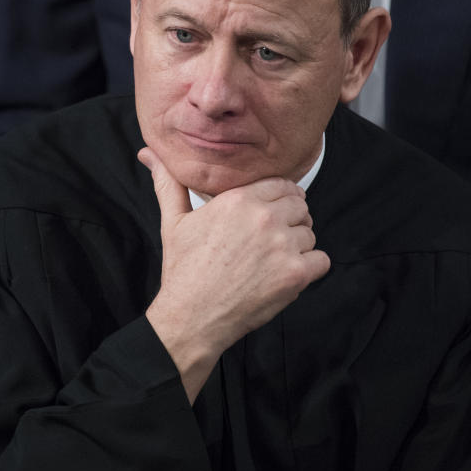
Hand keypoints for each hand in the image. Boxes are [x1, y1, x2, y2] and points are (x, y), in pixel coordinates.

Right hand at [138, 147, 330, 402]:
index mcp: (239, 199)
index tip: (271, 214)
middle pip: (300, 206)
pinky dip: (309, 269)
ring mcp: (282, 246)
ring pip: (310, 233)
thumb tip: (148, 153)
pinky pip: (321, 261)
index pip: (282, 185)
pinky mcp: (295, 274)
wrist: (191, 317)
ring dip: (298, 246)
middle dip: (290, 220)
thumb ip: (169, 183)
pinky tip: (285, 275)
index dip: (279, 199)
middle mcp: (264, 218)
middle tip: (271, 240)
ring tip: (272, 261)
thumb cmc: (183, 269)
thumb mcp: (173, 221)